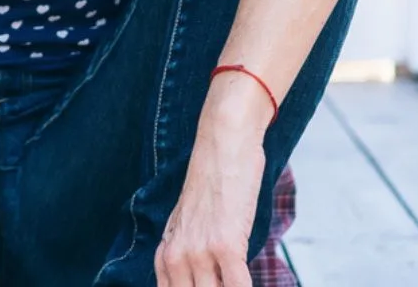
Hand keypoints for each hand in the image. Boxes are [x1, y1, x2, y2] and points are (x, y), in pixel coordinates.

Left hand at [155, 126, 263, 285]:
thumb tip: (208, 275)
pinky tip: (251, 286)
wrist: (223, 144)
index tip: (211, 284)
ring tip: (241, 282)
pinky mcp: (225, 245)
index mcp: (166, 252)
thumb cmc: (214, 180)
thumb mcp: (190, 220)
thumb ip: (190, 250)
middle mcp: (176, 256)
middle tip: (226, 282)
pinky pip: (237, 286)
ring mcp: (199, 252)